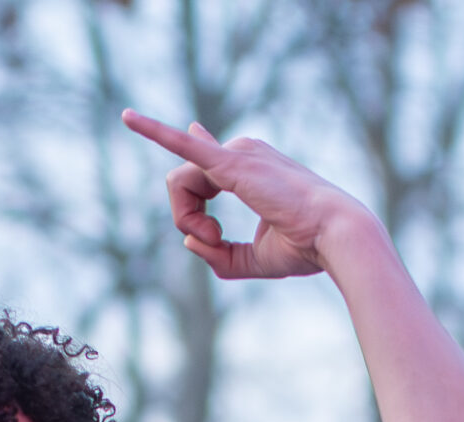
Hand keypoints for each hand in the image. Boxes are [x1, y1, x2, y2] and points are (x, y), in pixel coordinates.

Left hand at [122, 111, 379, 280]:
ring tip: (214, 236)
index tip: (188, 132)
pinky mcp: (232, 163)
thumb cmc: (307, 247)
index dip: (192, 148)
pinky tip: (129, 119)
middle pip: (183, 183)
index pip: (205, 154)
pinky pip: (183, 147)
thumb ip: (220, 256)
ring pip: (179, 182)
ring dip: (186, 217)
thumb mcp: (255, 260)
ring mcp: (238, 153)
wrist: (334, 235)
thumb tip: (187, 240)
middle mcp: (243, 153)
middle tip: (213, 241)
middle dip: (187, 219)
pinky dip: (154, 132)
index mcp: (252, 168)